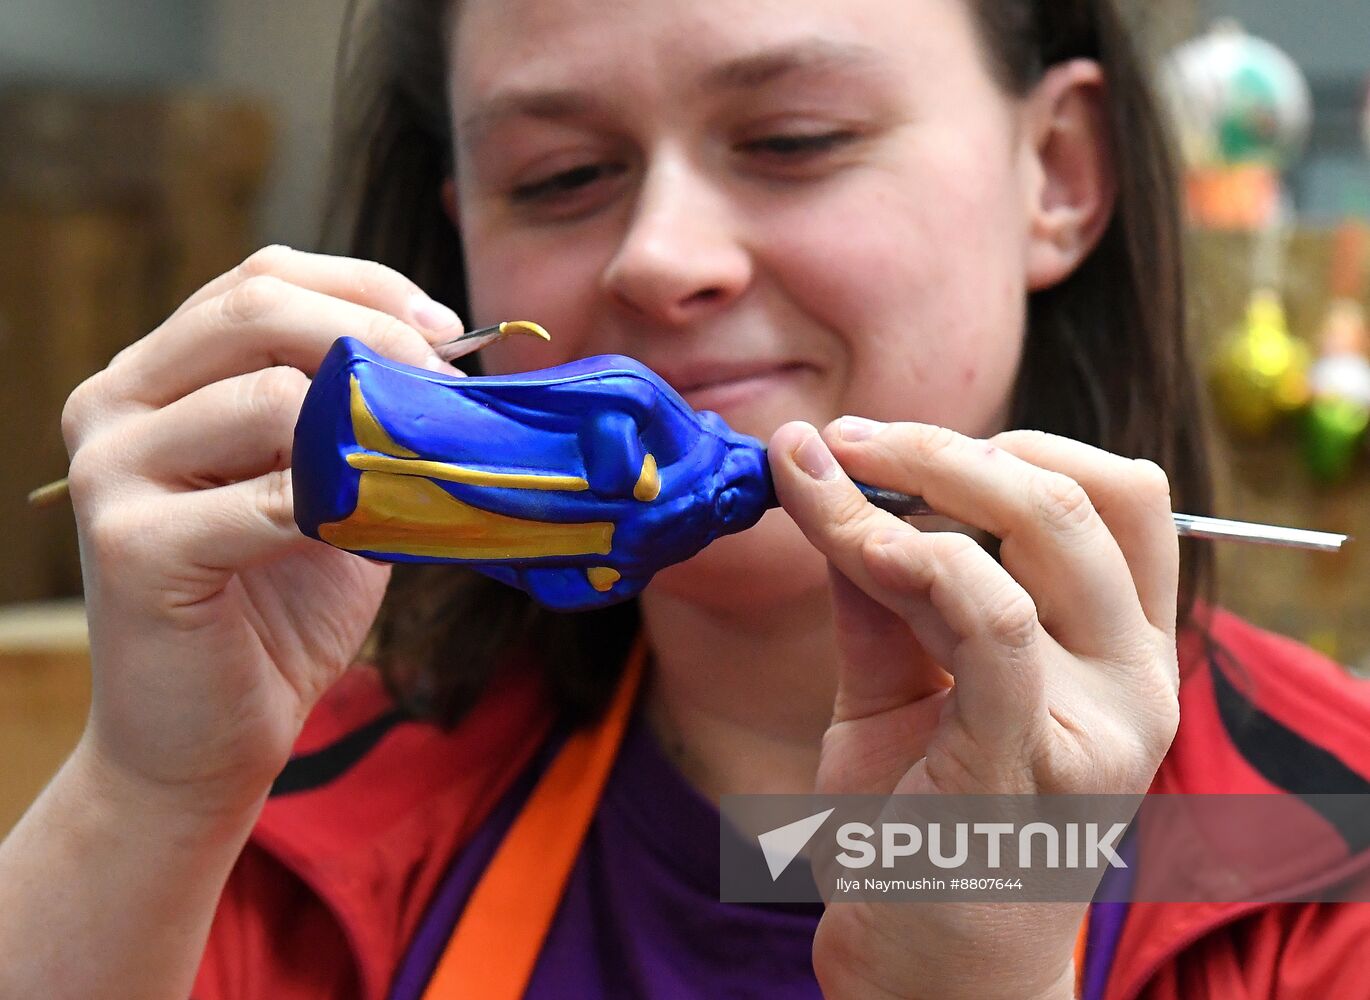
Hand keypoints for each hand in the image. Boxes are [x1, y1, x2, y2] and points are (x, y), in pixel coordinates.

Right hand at [60, 246, 465, 820]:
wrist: (205, 738)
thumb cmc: (276, 609)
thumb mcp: (325, 488)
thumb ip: (350, 418)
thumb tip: (450, 362)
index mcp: (157, 376)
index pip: (260, 277)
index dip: (365, 287)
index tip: (448, 332)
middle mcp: (114, 403)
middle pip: (255, 309)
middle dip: (375, 335)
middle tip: (446, 383)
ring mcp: (110, 471)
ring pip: (266, 397)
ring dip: (368, 427)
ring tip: (419, 468)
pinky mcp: (131, 545)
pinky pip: (266, 498)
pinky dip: (340, 507)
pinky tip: (373, 531)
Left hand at [768, 418, 1180, 999]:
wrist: (926, 967)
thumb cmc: (917, 821)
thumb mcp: (896, 683)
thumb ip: (879, 589)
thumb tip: (826, 473)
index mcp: (1123, 648)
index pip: (1118, 494)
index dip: (1014, 442)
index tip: (894, 442)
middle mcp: (1137, 678)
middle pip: (1081, 494)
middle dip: (950, 446)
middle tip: (851, 439)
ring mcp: (1101, 723)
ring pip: (1041, 535)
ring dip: (924, 483)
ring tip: (832, 478)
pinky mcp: (1032, 763)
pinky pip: (991, 622)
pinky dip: (916, 561)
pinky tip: (854, 544)